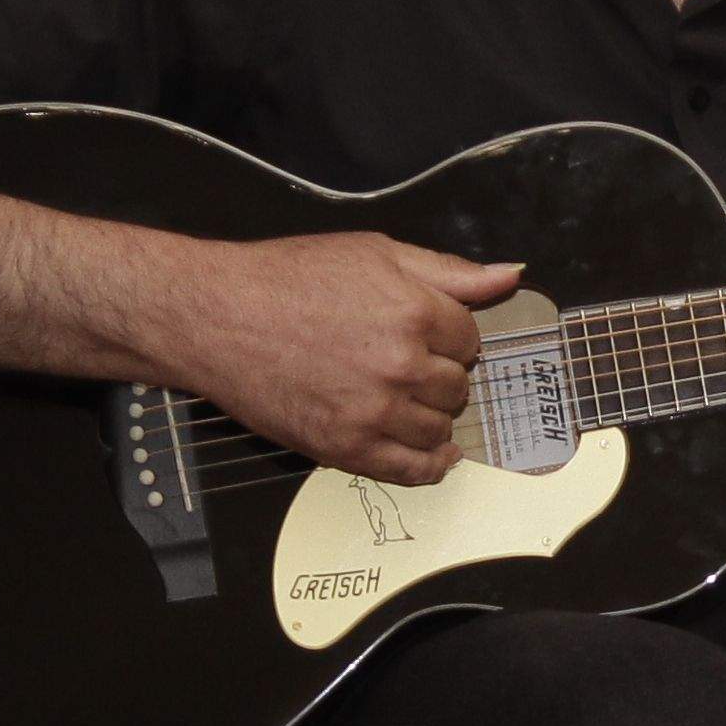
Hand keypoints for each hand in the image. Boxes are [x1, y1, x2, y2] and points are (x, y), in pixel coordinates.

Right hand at [138, 231, 523, 484]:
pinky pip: (411, 470)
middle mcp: (402, 366)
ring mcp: (375, 413)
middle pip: (457, 386)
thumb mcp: (374, 254)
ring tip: (405, 401)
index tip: (430, 337)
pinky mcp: (346, 448)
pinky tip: (433, 455)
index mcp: (416, 312)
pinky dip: (430, 466)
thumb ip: (448, 272)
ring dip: (431, 417)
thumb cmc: (288, 279)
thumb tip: (509, 276)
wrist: (217, 317)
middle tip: (410, 366)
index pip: (470, 340)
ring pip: (439, 429)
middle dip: (440, 376)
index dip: (451, 338)